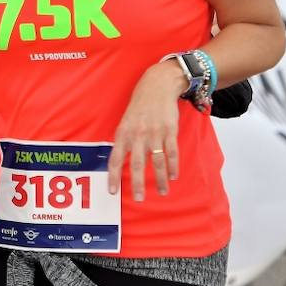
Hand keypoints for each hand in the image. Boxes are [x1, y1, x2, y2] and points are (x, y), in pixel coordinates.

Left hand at [108, 61, 185, 201]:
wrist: (156, 86)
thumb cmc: (139, 107)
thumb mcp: (124, 121)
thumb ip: (123, 141)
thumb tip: (117, 163)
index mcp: (123, 133)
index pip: (115, 158)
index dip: (113, 176)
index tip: (112, 191)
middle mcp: (138, 135)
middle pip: (137, 164)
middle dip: (137, 184)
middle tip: (139, 199)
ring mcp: (154, 133)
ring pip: (157, 161)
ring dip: (160, 179)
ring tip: (162, 192)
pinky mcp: (169, 130)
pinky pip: (172, 152)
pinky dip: (173, 165)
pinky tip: (173, 176)